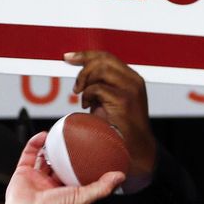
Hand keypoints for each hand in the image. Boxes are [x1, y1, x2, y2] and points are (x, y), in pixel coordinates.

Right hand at [0, 132, 125, 203]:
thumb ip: (101, 187)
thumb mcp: (83, 197)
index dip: (82, 166)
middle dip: (65, 155)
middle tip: (74, 142)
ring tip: (58, 135)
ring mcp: (35, 179)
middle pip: (58, 167)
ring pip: (43, 159)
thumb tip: (120, 176)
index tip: (90, 154)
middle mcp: (50, 186)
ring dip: (50, 147)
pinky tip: (44, 135)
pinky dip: (35, 143)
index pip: (75, 177)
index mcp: (64, 193)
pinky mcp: (22, 172)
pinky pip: (29, 154)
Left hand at [63, 50, 156, 180]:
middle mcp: (133, 81)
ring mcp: (130, 89)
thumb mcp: (110, 101)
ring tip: (83, 98)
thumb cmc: (121, 128)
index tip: (67, 57)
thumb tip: (82, 75)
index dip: (85, 55)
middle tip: (76, 88)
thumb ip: (101, 86)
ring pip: (100, 70)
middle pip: (103, 60)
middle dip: (83, 70)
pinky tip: (87, 107)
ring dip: (85, 82)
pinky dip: (88, 96)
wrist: (136, 148)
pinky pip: (98, 88)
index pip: (107, 57)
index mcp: (132, 78)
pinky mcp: (124, 101)